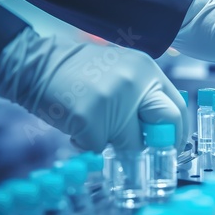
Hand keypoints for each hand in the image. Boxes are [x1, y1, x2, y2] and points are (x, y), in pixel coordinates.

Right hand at [0, 28, 188, 160]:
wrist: (36, 64)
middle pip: (166, 124)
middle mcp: (135, 82)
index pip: (178, 106)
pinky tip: (77, 126)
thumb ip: (143, 97)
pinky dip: (87, 143)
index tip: (172, 146)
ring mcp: (113, 100)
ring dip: (113, 143)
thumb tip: (159, 133)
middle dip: (158, 143)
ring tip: (95, 125)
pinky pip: (99, 147)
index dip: (178, 132)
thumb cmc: (81, 73)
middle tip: (146, 150)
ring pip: (130, 143)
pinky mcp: (89, 117)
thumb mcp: (122, 73)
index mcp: (147, 70)